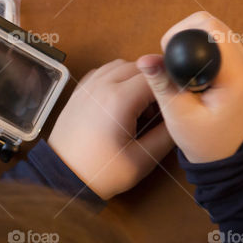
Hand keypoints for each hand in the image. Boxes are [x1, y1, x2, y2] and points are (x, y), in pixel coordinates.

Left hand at [48, 60, 173, 198]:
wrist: (62, 178)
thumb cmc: (102, 172)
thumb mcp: (143, 159)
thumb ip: (168, 133)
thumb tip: (180, 116)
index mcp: (119, 99)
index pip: (156, 76)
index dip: (171, 86)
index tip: (176, 100)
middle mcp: (102, 85)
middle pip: (140, 66)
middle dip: (156, 81)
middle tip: (160, 107)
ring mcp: (88, 86)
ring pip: (122, 65)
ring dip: (137, 77)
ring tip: (141, 104)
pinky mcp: (80, 91)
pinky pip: (105, 71)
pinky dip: (119, 78)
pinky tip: (122, 99)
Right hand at [136, 12, 242, 163]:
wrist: (232, 156)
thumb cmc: (209, 142)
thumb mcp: (180, 117)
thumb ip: (163, 85)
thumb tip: (144, 58)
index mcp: (235, 72)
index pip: (209, 27)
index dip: (181, 34)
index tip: (168, 56)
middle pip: (210, 24)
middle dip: (183, 36)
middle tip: (172, 64)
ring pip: (213, 31)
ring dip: (191, 43)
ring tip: (181, 72)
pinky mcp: (238, 65)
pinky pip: (216, 43)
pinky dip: (199, 50)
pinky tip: (191, 73)